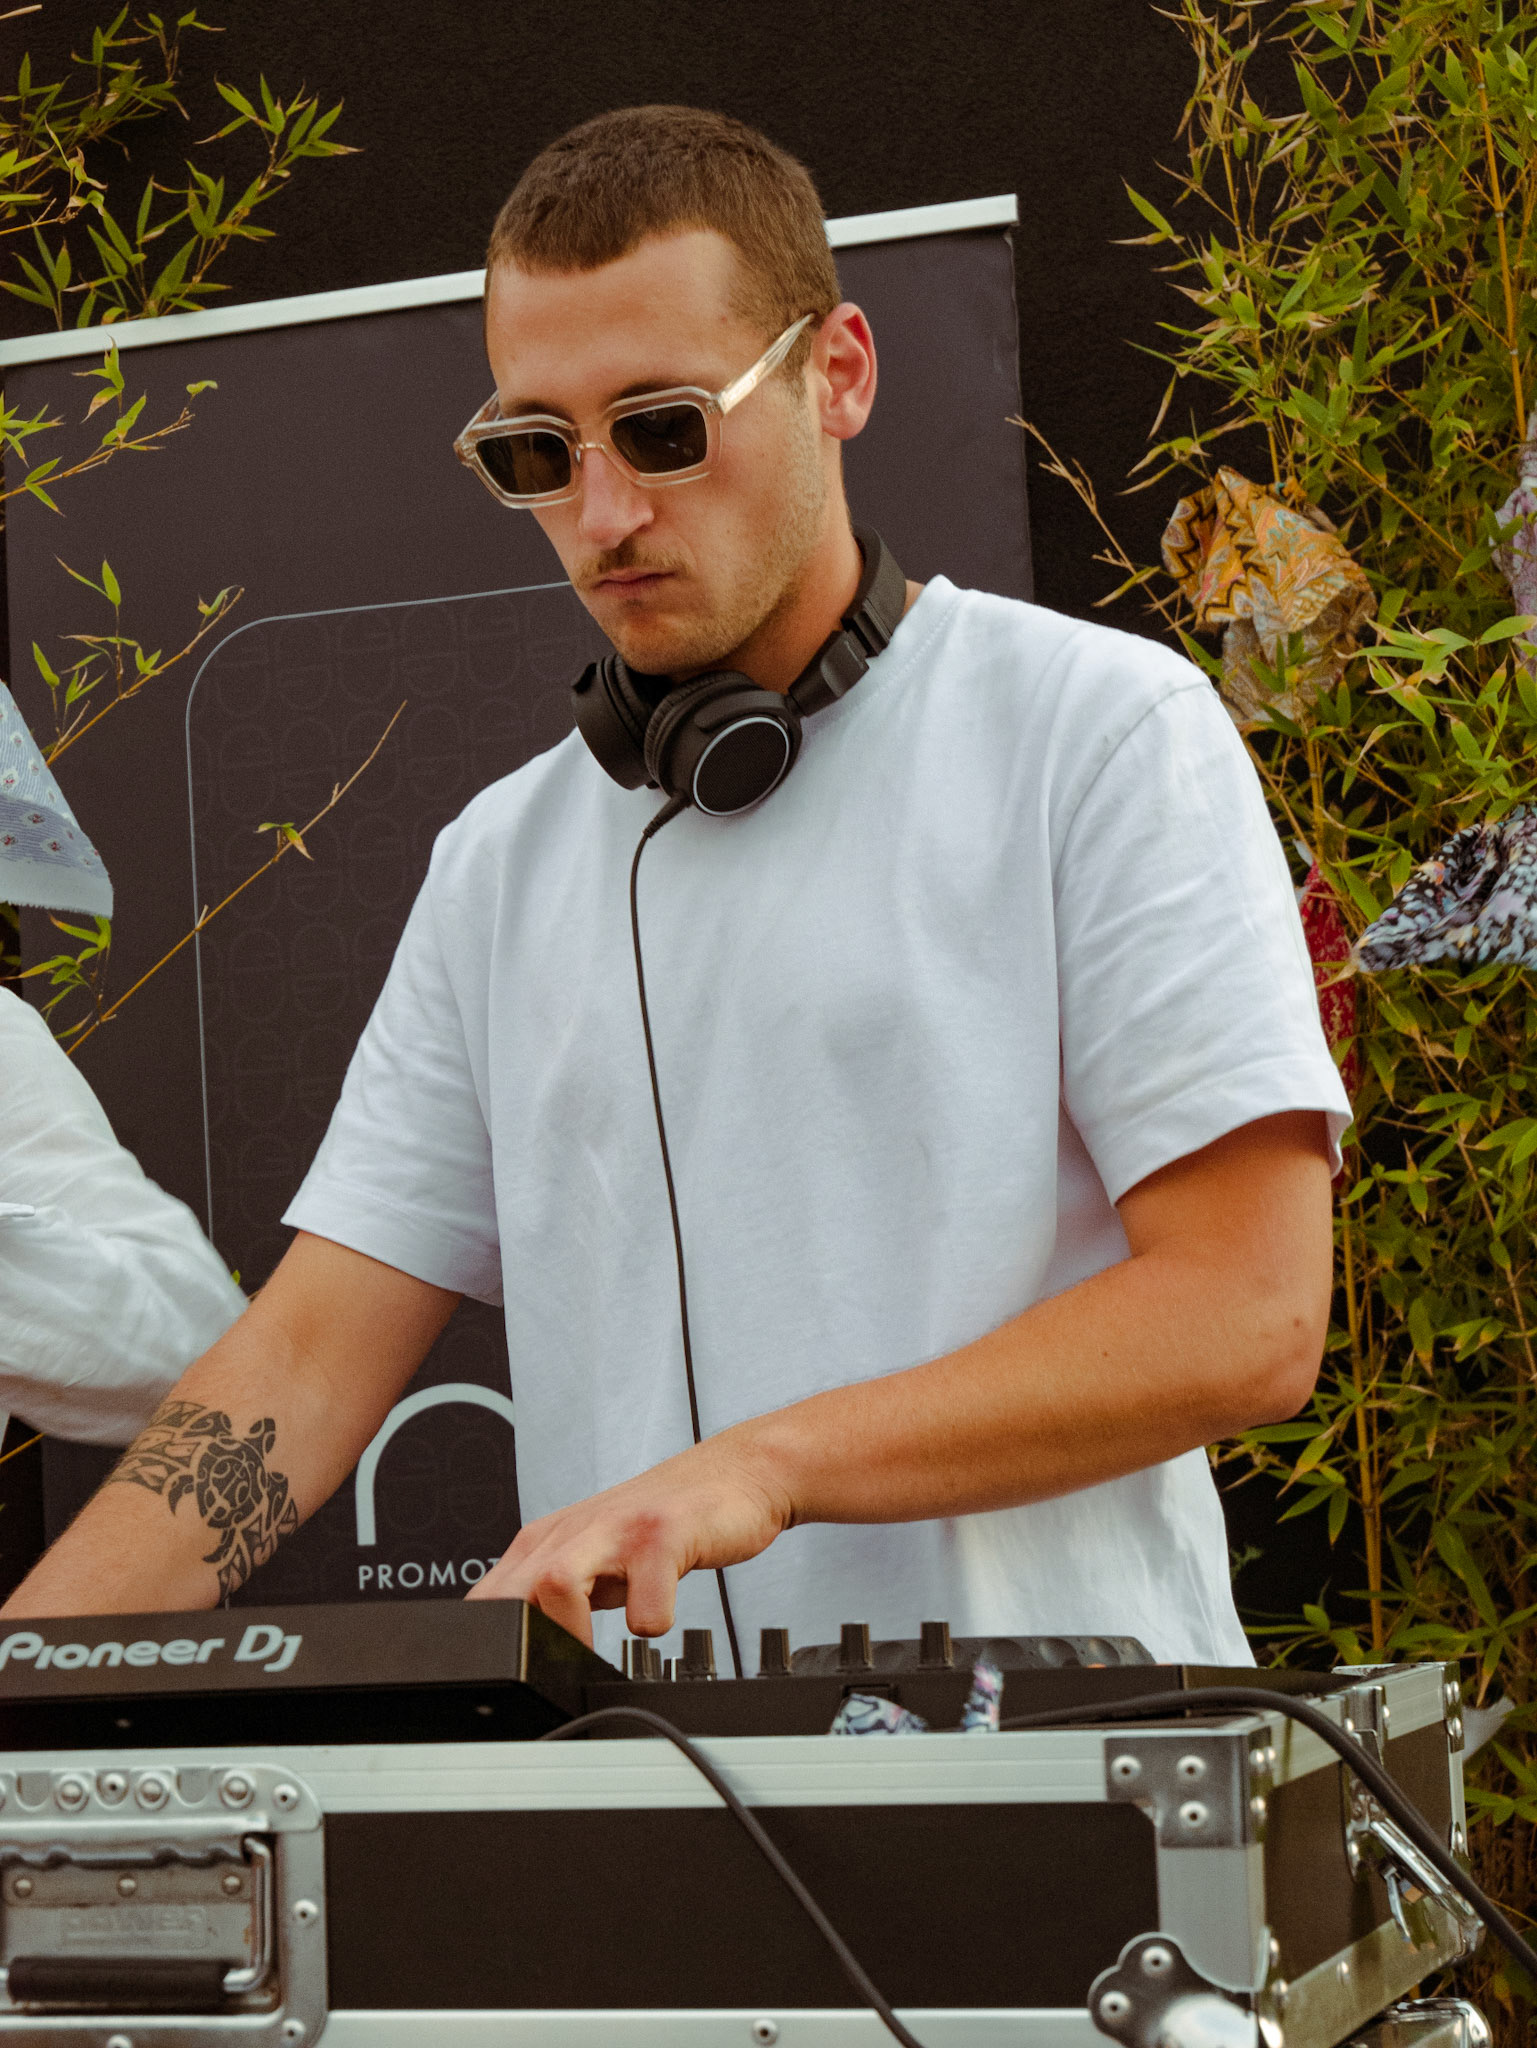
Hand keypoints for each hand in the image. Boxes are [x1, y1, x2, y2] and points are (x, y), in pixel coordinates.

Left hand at [466, 1430, 792, 1644]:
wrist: (735, 1474)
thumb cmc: (659, 1526)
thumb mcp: (593, 1558)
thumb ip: (553, 1594)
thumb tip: (518, 1648)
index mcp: (547, 1541)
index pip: (485, 1601)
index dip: (491, 1650)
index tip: (521, 1682)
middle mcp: (575, 1530)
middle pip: (509, 1594)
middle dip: (525, 1646)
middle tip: (560, 1672)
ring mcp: (618, 1529)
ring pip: (556, 1583)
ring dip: (574, 1635)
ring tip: (602, 1648)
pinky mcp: (663, 1534)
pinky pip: (644, 1602)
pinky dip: (652, 1624)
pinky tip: (662, 1612)